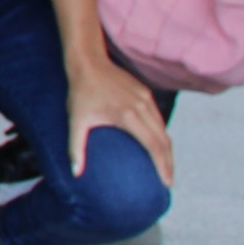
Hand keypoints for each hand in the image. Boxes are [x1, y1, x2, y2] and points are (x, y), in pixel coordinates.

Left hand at [64, 49, 176, 186]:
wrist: (88, 62)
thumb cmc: (80, 92)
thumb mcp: (76, 120)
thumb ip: (75, 147)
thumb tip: (75, 173)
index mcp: (128, 115)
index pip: (154, 145)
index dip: (162, 165)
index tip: (166, 182)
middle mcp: (142, 107)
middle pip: (164, 140)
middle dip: (168, 163)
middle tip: (168, 182)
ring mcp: (146, 99)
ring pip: (163, 129)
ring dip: (167, 150)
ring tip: (165, 168)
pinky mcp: (145, 93)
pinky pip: (158, 118)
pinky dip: (161, 135)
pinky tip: (157, 146)